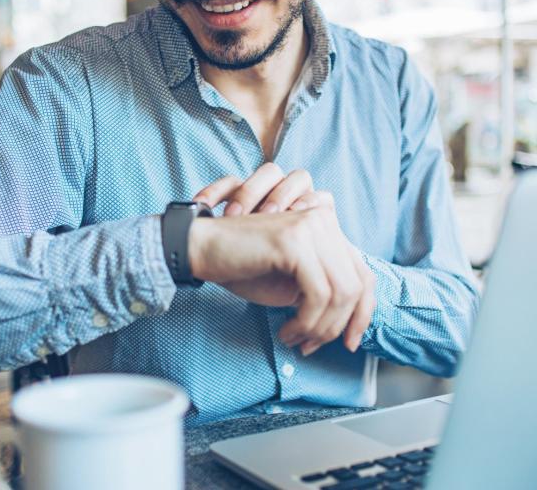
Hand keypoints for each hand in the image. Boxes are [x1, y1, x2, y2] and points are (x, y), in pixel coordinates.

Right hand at [191, 165, 376, 355]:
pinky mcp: (294, 241)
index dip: (363, 314)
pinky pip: (318, 294)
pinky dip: (306, 321)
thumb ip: (323, 290)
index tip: (349, 342)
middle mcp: (324, 220)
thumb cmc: (243, 266)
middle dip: (336, 326)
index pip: (364, 274)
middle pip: (356, 286)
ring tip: (294, 339)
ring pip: (340, 293)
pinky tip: (286, 329)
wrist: (203, 248)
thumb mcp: (292, 281)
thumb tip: (349, 322)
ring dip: (319, 328)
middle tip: (310, 346)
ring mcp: (311, 226)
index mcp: (327, 228)